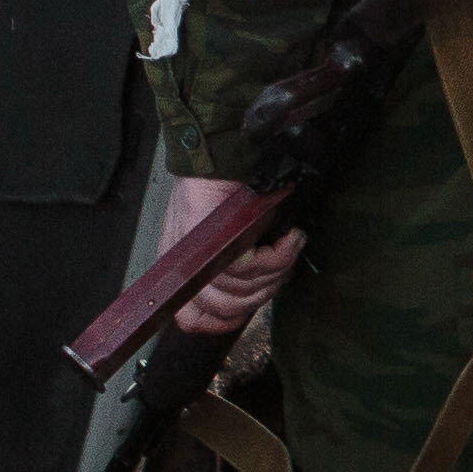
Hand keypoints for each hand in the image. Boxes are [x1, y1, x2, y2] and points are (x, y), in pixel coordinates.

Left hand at [161, 172, 302, 338]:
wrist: (227, 149)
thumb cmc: (232, 188)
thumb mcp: (232, 236)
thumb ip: (237, 267)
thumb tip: (262, 290)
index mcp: (183, 267)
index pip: (193, 318)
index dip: (224, 322)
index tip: (252, 311)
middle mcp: (183, 265)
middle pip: (226, 306)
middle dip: (264, 293)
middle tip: (284, 266)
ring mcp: (193, 253)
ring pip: (240, 289)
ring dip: (275, 272)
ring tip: (289, 245)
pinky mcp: (207, 239)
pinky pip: (248, 267)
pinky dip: (277, 257)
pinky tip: (288, 238)